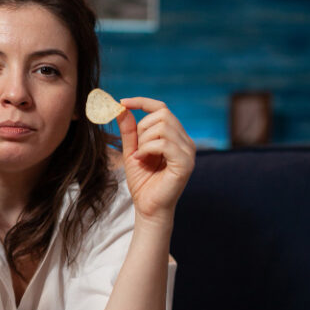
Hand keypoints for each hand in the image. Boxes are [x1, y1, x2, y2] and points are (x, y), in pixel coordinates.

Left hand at [117, 97, 195, 226]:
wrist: (148, 207)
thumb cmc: (142, 182)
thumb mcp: (132, 151)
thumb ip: (129, 131)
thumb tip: (121, 108)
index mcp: (175, 136)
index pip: (162, 108)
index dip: (142, 102)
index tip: (122, 102)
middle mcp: (185, 141)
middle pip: (162, 114)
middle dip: (142, 128)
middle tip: (136, 148)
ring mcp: (188, 152)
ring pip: (163, 127)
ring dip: (144, 141)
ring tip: (140, 157)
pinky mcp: (185, 163)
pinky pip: (164, 143)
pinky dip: (148, 149)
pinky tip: (142, 160)